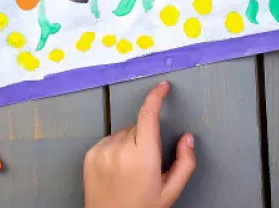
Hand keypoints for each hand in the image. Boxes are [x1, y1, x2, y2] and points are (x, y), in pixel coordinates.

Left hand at [83, 82, 195, 207]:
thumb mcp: (170, 191)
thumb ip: (185, 163)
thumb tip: (187, 139)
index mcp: (143, 157)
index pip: (149, 115)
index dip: (156, 96)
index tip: (162, 87)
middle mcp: (120, 150)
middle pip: (139, 125)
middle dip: (147, 136)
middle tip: (148, 162)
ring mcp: (102, 151)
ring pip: (124, 132)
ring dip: (131, 142)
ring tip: (131, 169)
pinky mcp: (90, 154)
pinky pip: (110, 140)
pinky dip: (117, 148)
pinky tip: (119, 168)